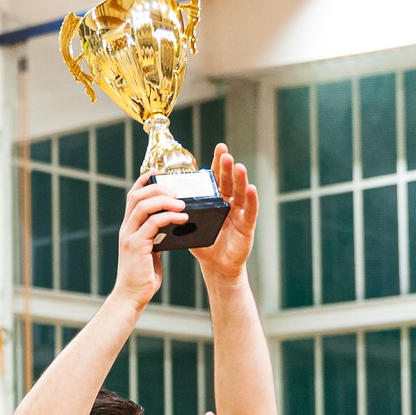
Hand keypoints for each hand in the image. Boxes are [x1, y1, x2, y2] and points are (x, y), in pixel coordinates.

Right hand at [111, 176, 182, 309]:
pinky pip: (153, 224)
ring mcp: (130, 236)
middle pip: (137, 195)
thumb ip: (157, 237)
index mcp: (129, 227)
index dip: (145, 180)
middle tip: (177, 191)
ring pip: (143, 206)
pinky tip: (183, 218)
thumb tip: (173, 225)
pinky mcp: (136, 246)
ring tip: (182, 204)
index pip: (133, 196)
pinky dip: (169, 217)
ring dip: (164, 200)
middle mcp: (126, 228)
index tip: (159, 171)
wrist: (131, 297)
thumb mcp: (151, 251)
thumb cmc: (143, 276)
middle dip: (157, 188)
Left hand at [190, 145, 259, 283]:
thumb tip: (164, 199)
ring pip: (240, 192)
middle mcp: (229, 203)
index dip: (218, 164)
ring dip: (240, 179)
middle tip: (225, 153)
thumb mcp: (191, 226)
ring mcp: (239, 213)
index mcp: (215, 201)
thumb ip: (182, 212)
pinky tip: (251, 189)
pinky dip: (251, 200)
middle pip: (229, 182)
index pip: (217, 179)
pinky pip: (250, 211)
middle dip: (227, 167)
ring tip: (239, 167)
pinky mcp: (247, 226)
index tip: (219, 147)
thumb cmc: (204, 244)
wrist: (216, 267)